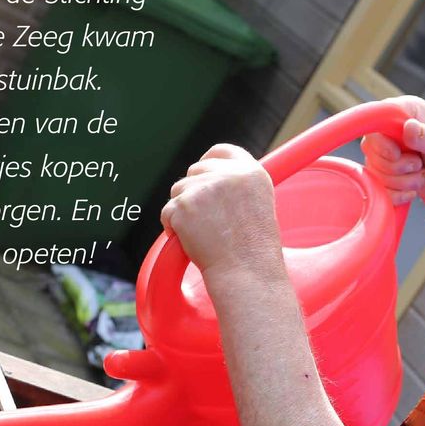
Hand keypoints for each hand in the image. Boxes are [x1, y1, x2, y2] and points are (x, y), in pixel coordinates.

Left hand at [160, 144, 280, 279]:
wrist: (246, 273)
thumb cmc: (253, 252)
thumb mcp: (257, 207)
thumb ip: (236, 188)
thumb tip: (207, 182)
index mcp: (252, 172)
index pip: (221, 152)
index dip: (207, 162)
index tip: (201, 176)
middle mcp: (229, 174)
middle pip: (195, 171)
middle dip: (193, 193)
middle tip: (204, 222)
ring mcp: (204, 188)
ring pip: (178, 191)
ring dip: (183, 211)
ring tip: (203, 236)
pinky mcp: (184, 205)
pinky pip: (167, 212)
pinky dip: (173, 228)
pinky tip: (192, 243)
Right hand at [361, 95, 424, 205]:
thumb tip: (409, 126)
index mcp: (404, 112)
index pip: (375, 122)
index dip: (382, 142)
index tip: (396, 154)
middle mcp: (389, 130)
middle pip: (372, 152)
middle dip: (398, 166)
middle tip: (419, 164)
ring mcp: (383, 153)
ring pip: (376, 174)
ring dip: (403, 182)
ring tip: (423, 175)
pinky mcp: (383, 173)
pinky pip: (379, 190)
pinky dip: (397, 195)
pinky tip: (413, 191)